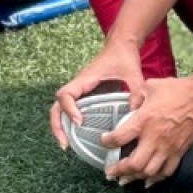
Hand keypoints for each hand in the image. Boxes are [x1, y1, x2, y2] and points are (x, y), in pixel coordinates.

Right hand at [50, 37, 147, 152]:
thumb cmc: (124, 57)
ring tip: (67, 146)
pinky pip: (71, 110)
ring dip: (60, 127)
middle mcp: (78, 86)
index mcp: (85, 79)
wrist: (121, 45)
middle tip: (65, 145)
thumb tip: (136, 113)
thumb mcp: (133, 73)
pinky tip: (77, 138)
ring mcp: (80, 91)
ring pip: (60, 110)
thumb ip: (136, 92)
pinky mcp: (85, 96)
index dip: (69, 109)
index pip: (65, 94)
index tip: (79, 121)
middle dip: (57, 125)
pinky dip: (69, 124)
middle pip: (56, 106)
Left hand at [100, 73, 192, 187]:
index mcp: (144, 121)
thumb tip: (131, 105)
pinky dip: (156, 179)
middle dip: (119, 170)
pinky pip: (166, 171)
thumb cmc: (178, 89)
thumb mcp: (151, 86)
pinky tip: (148, 181)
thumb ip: (137, 97)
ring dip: (135, 178)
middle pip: (134, 164)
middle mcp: (154, 138)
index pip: (119, 138)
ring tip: (125, 179)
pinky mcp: (180, 152)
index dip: (107, 142)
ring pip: (149, 172)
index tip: (104, 141)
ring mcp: (168, 147)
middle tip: (110, 172)